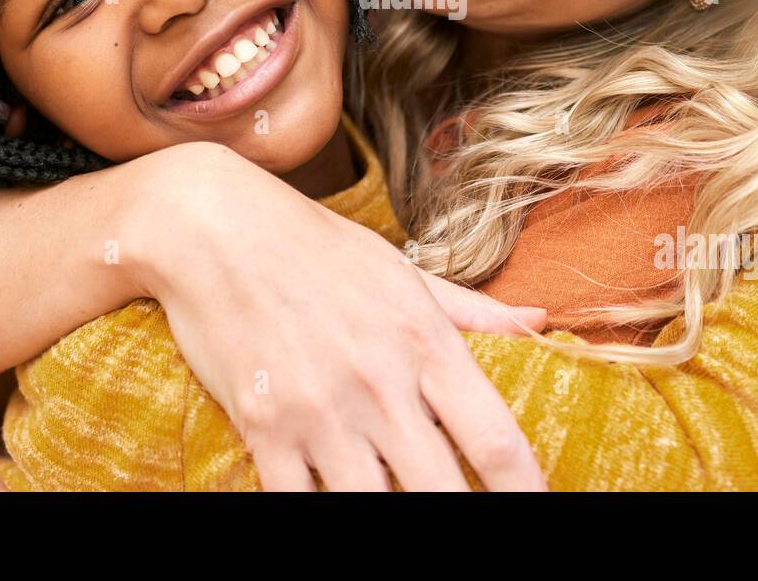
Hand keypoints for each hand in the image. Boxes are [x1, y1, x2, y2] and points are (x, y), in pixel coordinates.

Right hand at [130, 140, 549, 491]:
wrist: (216, 228)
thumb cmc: (317, 247)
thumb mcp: (403, 270)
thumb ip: (473, 310)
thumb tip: (540, 322)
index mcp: (424, 342)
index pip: (495, 440)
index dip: (527, 490)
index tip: (542, 508)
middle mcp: (379, 384)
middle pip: (441, 491)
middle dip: (463, 519)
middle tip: (478, 529)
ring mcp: (320, 411)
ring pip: (372, 509)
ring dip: (391, 518)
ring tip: (401, 511)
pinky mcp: (264, 429)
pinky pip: (298, 505)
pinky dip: (319, 514)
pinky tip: (334, 505)